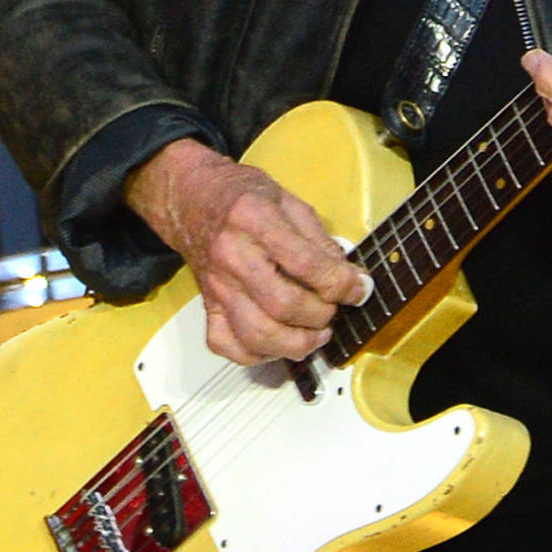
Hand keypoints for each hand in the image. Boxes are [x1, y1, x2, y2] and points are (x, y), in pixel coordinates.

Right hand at [124, 138, 372, 365]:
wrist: (193, 198)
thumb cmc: (241, 196)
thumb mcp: (287, 200)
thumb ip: (319, 240)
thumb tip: (349, 279)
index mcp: (253, 218)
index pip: (304, 263)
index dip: (340, 283)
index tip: (359, 289)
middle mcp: (230, 255)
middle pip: (282, 305)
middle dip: (320, 315)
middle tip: (334, 308)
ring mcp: (216, 285)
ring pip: (257, 334)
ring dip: (296, 343)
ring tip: (316, 334)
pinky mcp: (208, 306)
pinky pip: (228, 345)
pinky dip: (258, 355)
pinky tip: (278, 341)